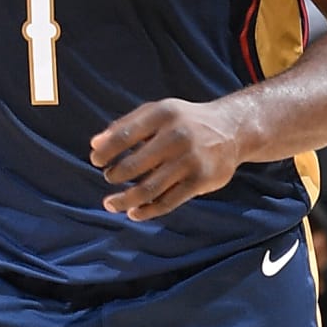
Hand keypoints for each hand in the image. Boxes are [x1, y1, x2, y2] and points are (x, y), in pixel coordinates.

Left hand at [89, 97, 242, 219]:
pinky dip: (146, 211)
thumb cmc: (185, 122)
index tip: (96, 161)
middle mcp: (177, 136)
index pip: (125, 135)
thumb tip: (95, 145)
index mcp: (163, 114)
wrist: (232, 130)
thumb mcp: (158, 113)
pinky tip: (133, 213)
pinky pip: (167, 202)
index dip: (106, 151)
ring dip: (124, 200)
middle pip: (133, 165)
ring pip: (148, 189)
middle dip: (114, 175)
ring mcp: (190, 160)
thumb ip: (126, 126)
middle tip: (109, 178)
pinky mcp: (200, 181)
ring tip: (110, 204)